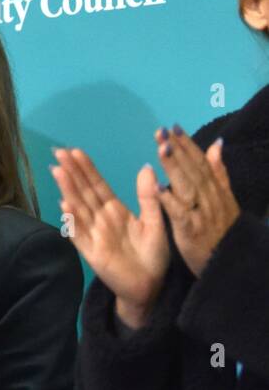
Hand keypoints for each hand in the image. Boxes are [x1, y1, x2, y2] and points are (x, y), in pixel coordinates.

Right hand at [51, 147, 169, 327]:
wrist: (151, 286)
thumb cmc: (153, 256)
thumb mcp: (155, 222)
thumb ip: (148, 197)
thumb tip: (146, 167)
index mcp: (116, 211)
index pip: (98, 186)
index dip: (87, 169)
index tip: (76, 151)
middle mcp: (101, 220)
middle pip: (84, 192)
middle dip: (72, 172)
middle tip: (59, 152)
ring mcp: (94, 235)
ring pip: (79, 208)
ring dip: (68, 189)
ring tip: (58, 171)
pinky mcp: (92, 252)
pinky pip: (80, 234)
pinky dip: (72, 221)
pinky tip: (65, 205)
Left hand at [156, 127, 238, 276]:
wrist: (230, 263)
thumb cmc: (221, 231)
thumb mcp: (224, 200)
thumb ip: (219, 172)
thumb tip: (217, 144)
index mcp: (215, 190)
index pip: (200, 162)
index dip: (187, 144)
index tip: (173, 126)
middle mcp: (210, 198)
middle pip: (193, 170)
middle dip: (178, 149)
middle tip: (162, 131)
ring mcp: (202, 213)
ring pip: (188, 186)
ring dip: (175, 167)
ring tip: (162, 149)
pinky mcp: (192, 230)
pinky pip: (180, 213)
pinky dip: (170, 200)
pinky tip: (158, 188)